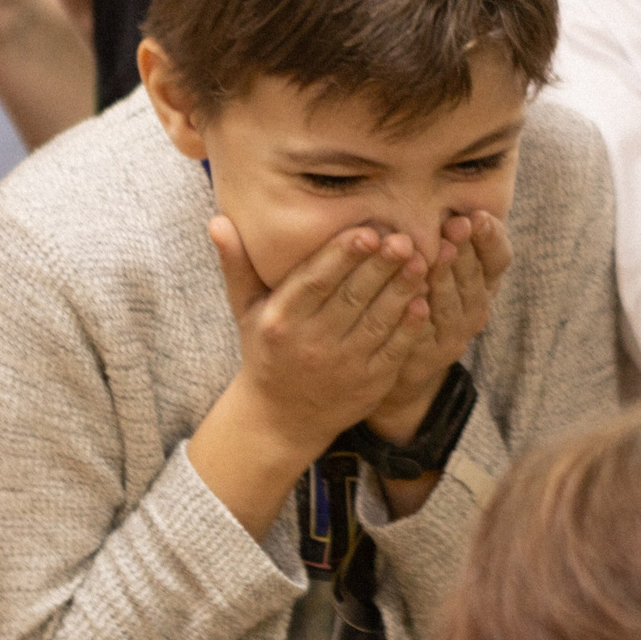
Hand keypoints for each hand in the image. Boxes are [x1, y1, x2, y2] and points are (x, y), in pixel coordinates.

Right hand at [212, 219, 435, 461]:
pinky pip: (393, 351)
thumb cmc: (266, 349)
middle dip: (380, 266)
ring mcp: (343, 366)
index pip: (314, 282)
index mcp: (281, 320)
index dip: (342, 256)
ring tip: (420, 260)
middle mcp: (311, 344)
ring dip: (401, 290)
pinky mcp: (369, 384)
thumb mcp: (246, 310)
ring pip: (377, 321)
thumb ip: (236, 264)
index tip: (366, 230)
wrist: (282, 418)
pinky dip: (409, 327)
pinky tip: (422, 301)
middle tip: (404, 237)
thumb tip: (217, 221)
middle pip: (351, 298)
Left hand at [368, 212, 510, 443]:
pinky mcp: (428, 355)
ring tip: (436, 252)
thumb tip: (447, 197)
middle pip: (476, 278)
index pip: (499, 259)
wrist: (405, 362)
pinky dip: (422, 313)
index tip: (477, 214)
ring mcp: (454, 335)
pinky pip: (425, 331)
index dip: (491, 238)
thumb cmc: (425, 298)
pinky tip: (415, 297)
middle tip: (456, 224)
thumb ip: (451, 237)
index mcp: (484, 284)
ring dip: (447, 277)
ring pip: (454, 304)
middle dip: (465, 249)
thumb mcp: (445, 267)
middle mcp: (476, 311)